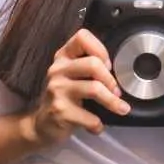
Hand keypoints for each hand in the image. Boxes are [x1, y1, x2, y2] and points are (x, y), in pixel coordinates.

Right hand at [25, 29, 130, 146]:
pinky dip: (98, 124)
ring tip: (122, 109)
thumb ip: (89, 66)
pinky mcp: (59, 111)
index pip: (82, 37)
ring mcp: (57, 90)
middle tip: (117, 91)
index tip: (108, 65)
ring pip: (94, 88)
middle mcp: (58, 70)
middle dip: (111, 80)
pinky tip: (97, 126)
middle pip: (93, 64)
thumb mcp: (72, 76)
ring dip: (113, 102)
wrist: (42, 125)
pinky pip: (90, 116)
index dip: (100, 49)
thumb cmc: (65, 97)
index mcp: (63, 57)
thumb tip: (119, 71)